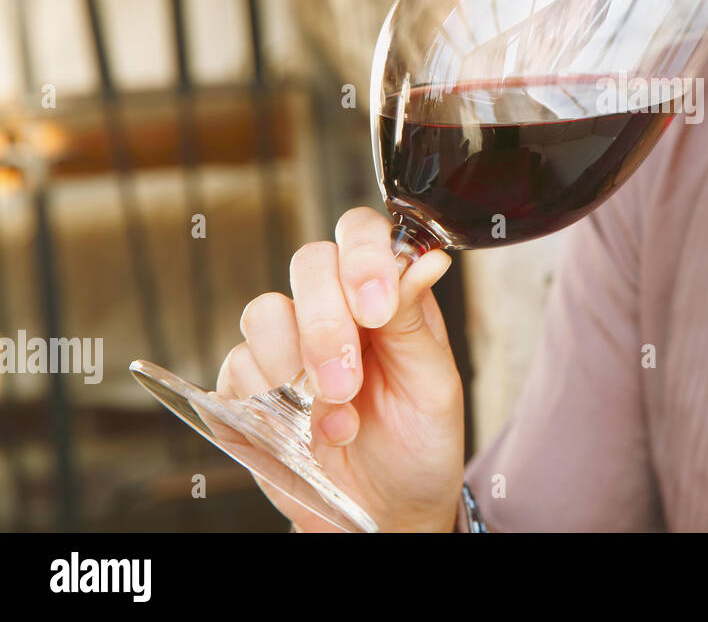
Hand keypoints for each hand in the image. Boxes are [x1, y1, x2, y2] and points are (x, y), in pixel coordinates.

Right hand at [216, 206, 463, 531]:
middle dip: (327, 324)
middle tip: (347, 383)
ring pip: (264, 311)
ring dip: (298, 369)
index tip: (375, 308)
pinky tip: (303, 433)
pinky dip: (267, 403)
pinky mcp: (246, 387)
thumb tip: (428, 258)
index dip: (362, 257)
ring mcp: (284, 345)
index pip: (361, 234)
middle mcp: (331, 307)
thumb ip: (417, 321)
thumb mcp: (434, 386)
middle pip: (309, 264)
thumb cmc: (419, 443)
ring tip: (337, 422)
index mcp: (383, 294)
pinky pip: (235, 368)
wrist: (384, 513)